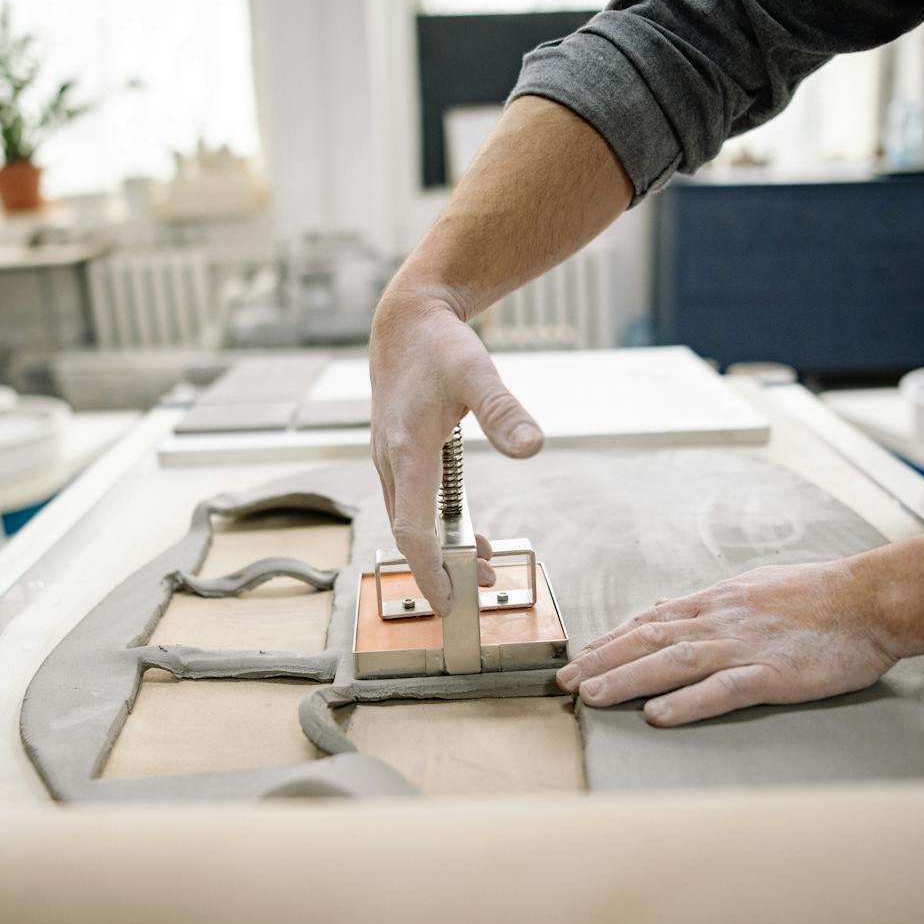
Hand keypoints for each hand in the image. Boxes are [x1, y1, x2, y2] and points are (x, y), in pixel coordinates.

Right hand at [369, 289, 543, 611]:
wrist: (406, 321)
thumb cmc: (440, 346)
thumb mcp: (478, 373)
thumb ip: (504, 411)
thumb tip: (534, 447)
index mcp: (406, 450)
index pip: (412, 528)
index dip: (428, 570)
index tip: (447, 601)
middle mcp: (390, 461)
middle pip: (409, 533)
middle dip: (439, 569)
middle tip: (478, 590)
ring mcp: (389, 460)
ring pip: (409, 520)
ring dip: (440, 549)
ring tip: (480, 566)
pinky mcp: (397, 456)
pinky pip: (412, 504)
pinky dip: (436, 526)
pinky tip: (468, 533)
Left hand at [555, 561, 898, 725]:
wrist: (872, 598)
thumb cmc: (820, 594)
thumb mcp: (756, 586)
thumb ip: (713, 603)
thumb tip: (670, 609)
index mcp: (717, 602)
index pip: (651, 620)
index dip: (611, 640)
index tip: (579, 657)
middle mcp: (721, 621)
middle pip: (648, 640)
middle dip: (601, 661)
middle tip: (563, 683)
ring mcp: (745, 647)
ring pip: (672, 663)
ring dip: (626, 679)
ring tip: (590, 697)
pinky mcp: (773, 673)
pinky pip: (722, 690)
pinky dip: (687, 703)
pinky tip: (657, 716)